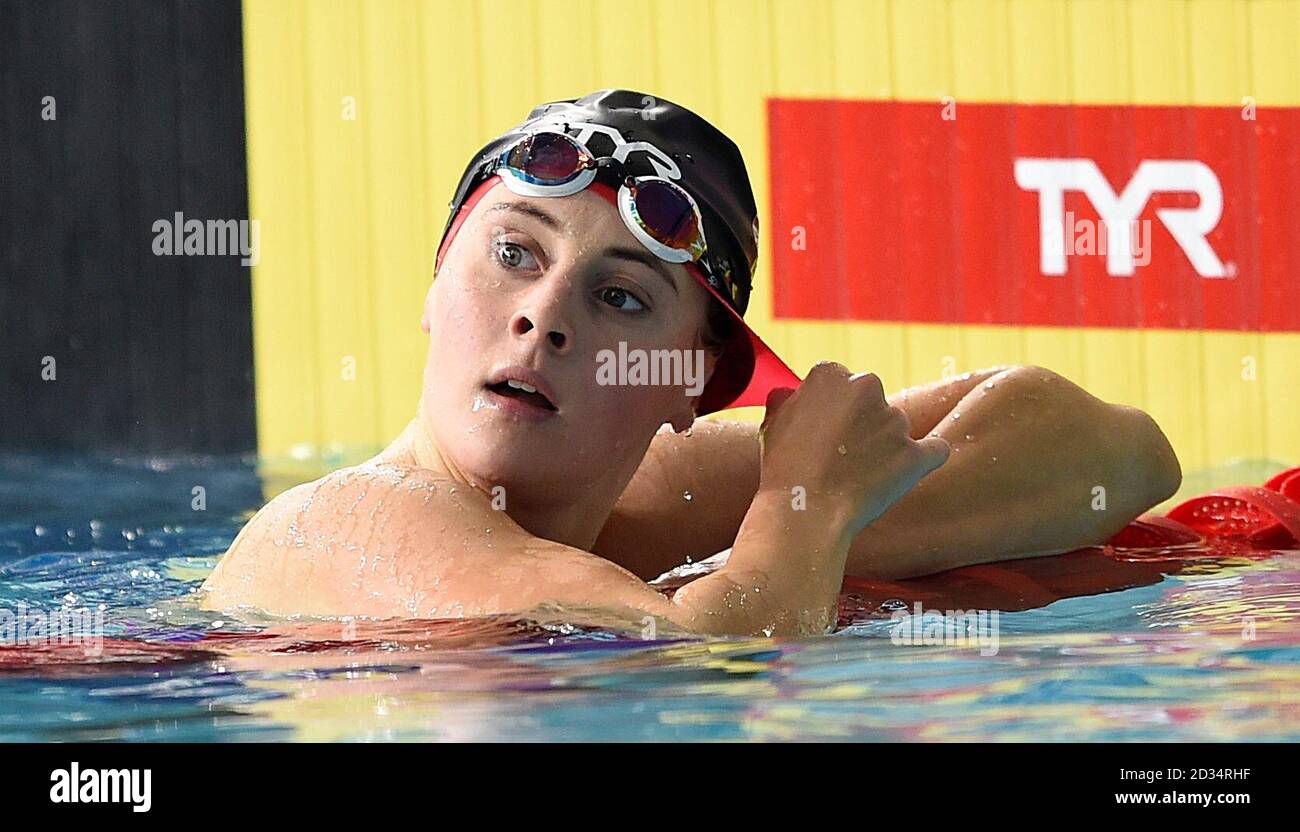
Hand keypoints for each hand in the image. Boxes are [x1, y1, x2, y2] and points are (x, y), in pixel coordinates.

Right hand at [757, 362, 950, 536]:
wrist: (804, 511)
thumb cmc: (784, 469)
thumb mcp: (770, 424)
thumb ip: (785, 399)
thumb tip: (789, 394)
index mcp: (830, 375)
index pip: (837, 382)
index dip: (830, 408)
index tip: (823, 431)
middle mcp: (867, 387)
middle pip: (870, 401)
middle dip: (860, 422)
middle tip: (842, 454)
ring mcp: (894, 421)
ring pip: (895, 427)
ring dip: (884, 445)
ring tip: (859, 476)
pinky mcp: (915, 453)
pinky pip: (934, 450)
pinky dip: (924, 459)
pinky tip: (907, 472)